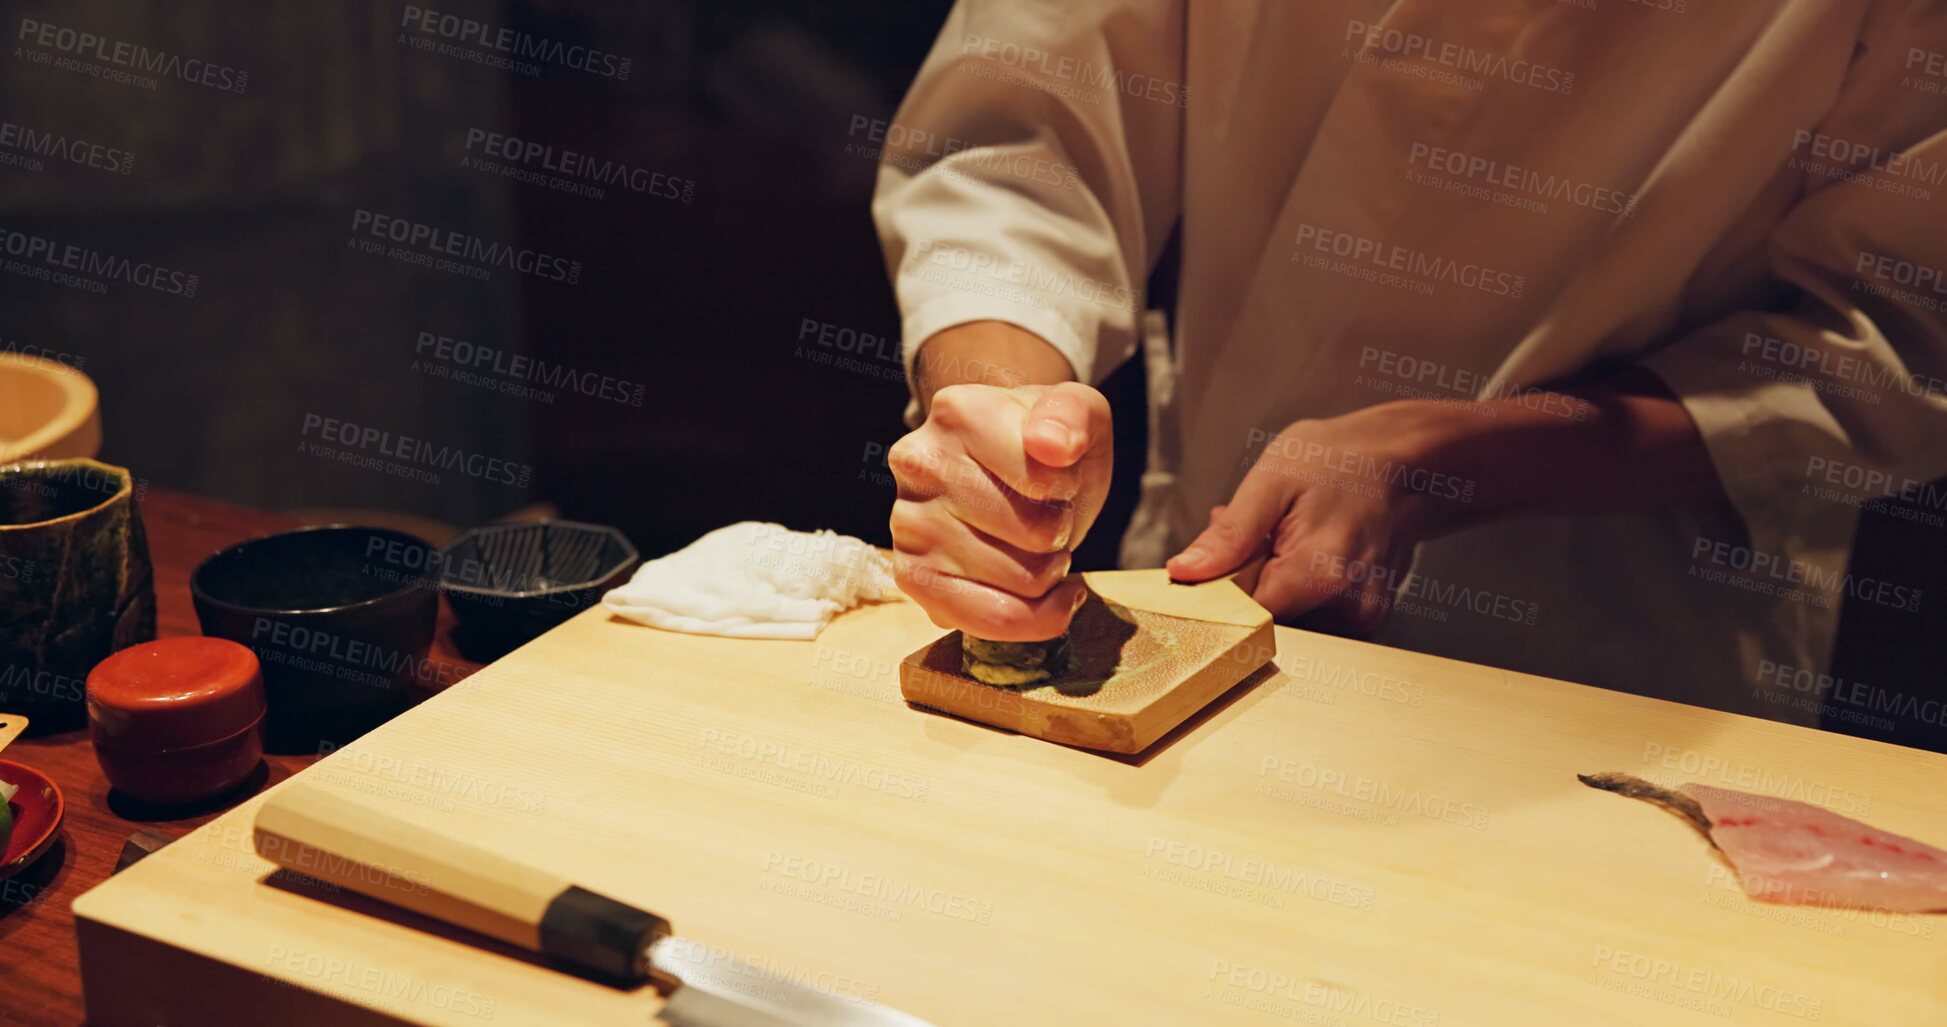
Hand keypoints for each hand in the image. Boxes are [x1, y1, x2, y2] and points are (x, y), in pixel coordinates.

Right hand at [889, 381, 1111, 640]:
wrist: (1006, 472)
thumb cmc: (1042, 445)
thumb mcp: (1077, 413)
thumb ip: (1074, 416)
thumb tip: (1053, 446)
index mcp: (958, 413)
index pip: (1041, 477)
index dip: (1067, 487)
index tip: (1057, 477)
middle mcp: (919, 465)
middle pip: (1035, 535)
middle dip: (1058, 531)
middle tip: (1042, 511)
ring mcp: (909, 525)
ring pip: (1023, 582)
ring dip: (1048, 570)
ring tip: (1029, 541)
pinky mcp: (913, 577)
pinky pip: (994, 620)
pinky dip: (1037, 616)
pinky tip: (1044, 593)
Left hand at [1165, 404, 1465, 636]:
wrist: (1410, 464)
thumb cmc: (1341, 460)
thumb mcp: (1273, 480)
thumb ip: (1230, 535)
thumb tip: (1184, 572)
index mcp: (1319, 574)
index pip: (1241, 615)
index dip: (1220, 588)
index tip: (1223, 555)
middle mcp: (1346, 608)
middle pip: (1264, 621)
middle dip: (1247, 582)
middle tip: (1260, 535)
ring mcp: (1361, 618)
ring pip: (1286, 619)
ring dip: (1271, 584)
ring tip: (1285, 538)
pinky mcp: (1366, 619)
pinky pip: (1311, 616)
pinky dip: (1296, 589)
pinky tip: (1303, 552)